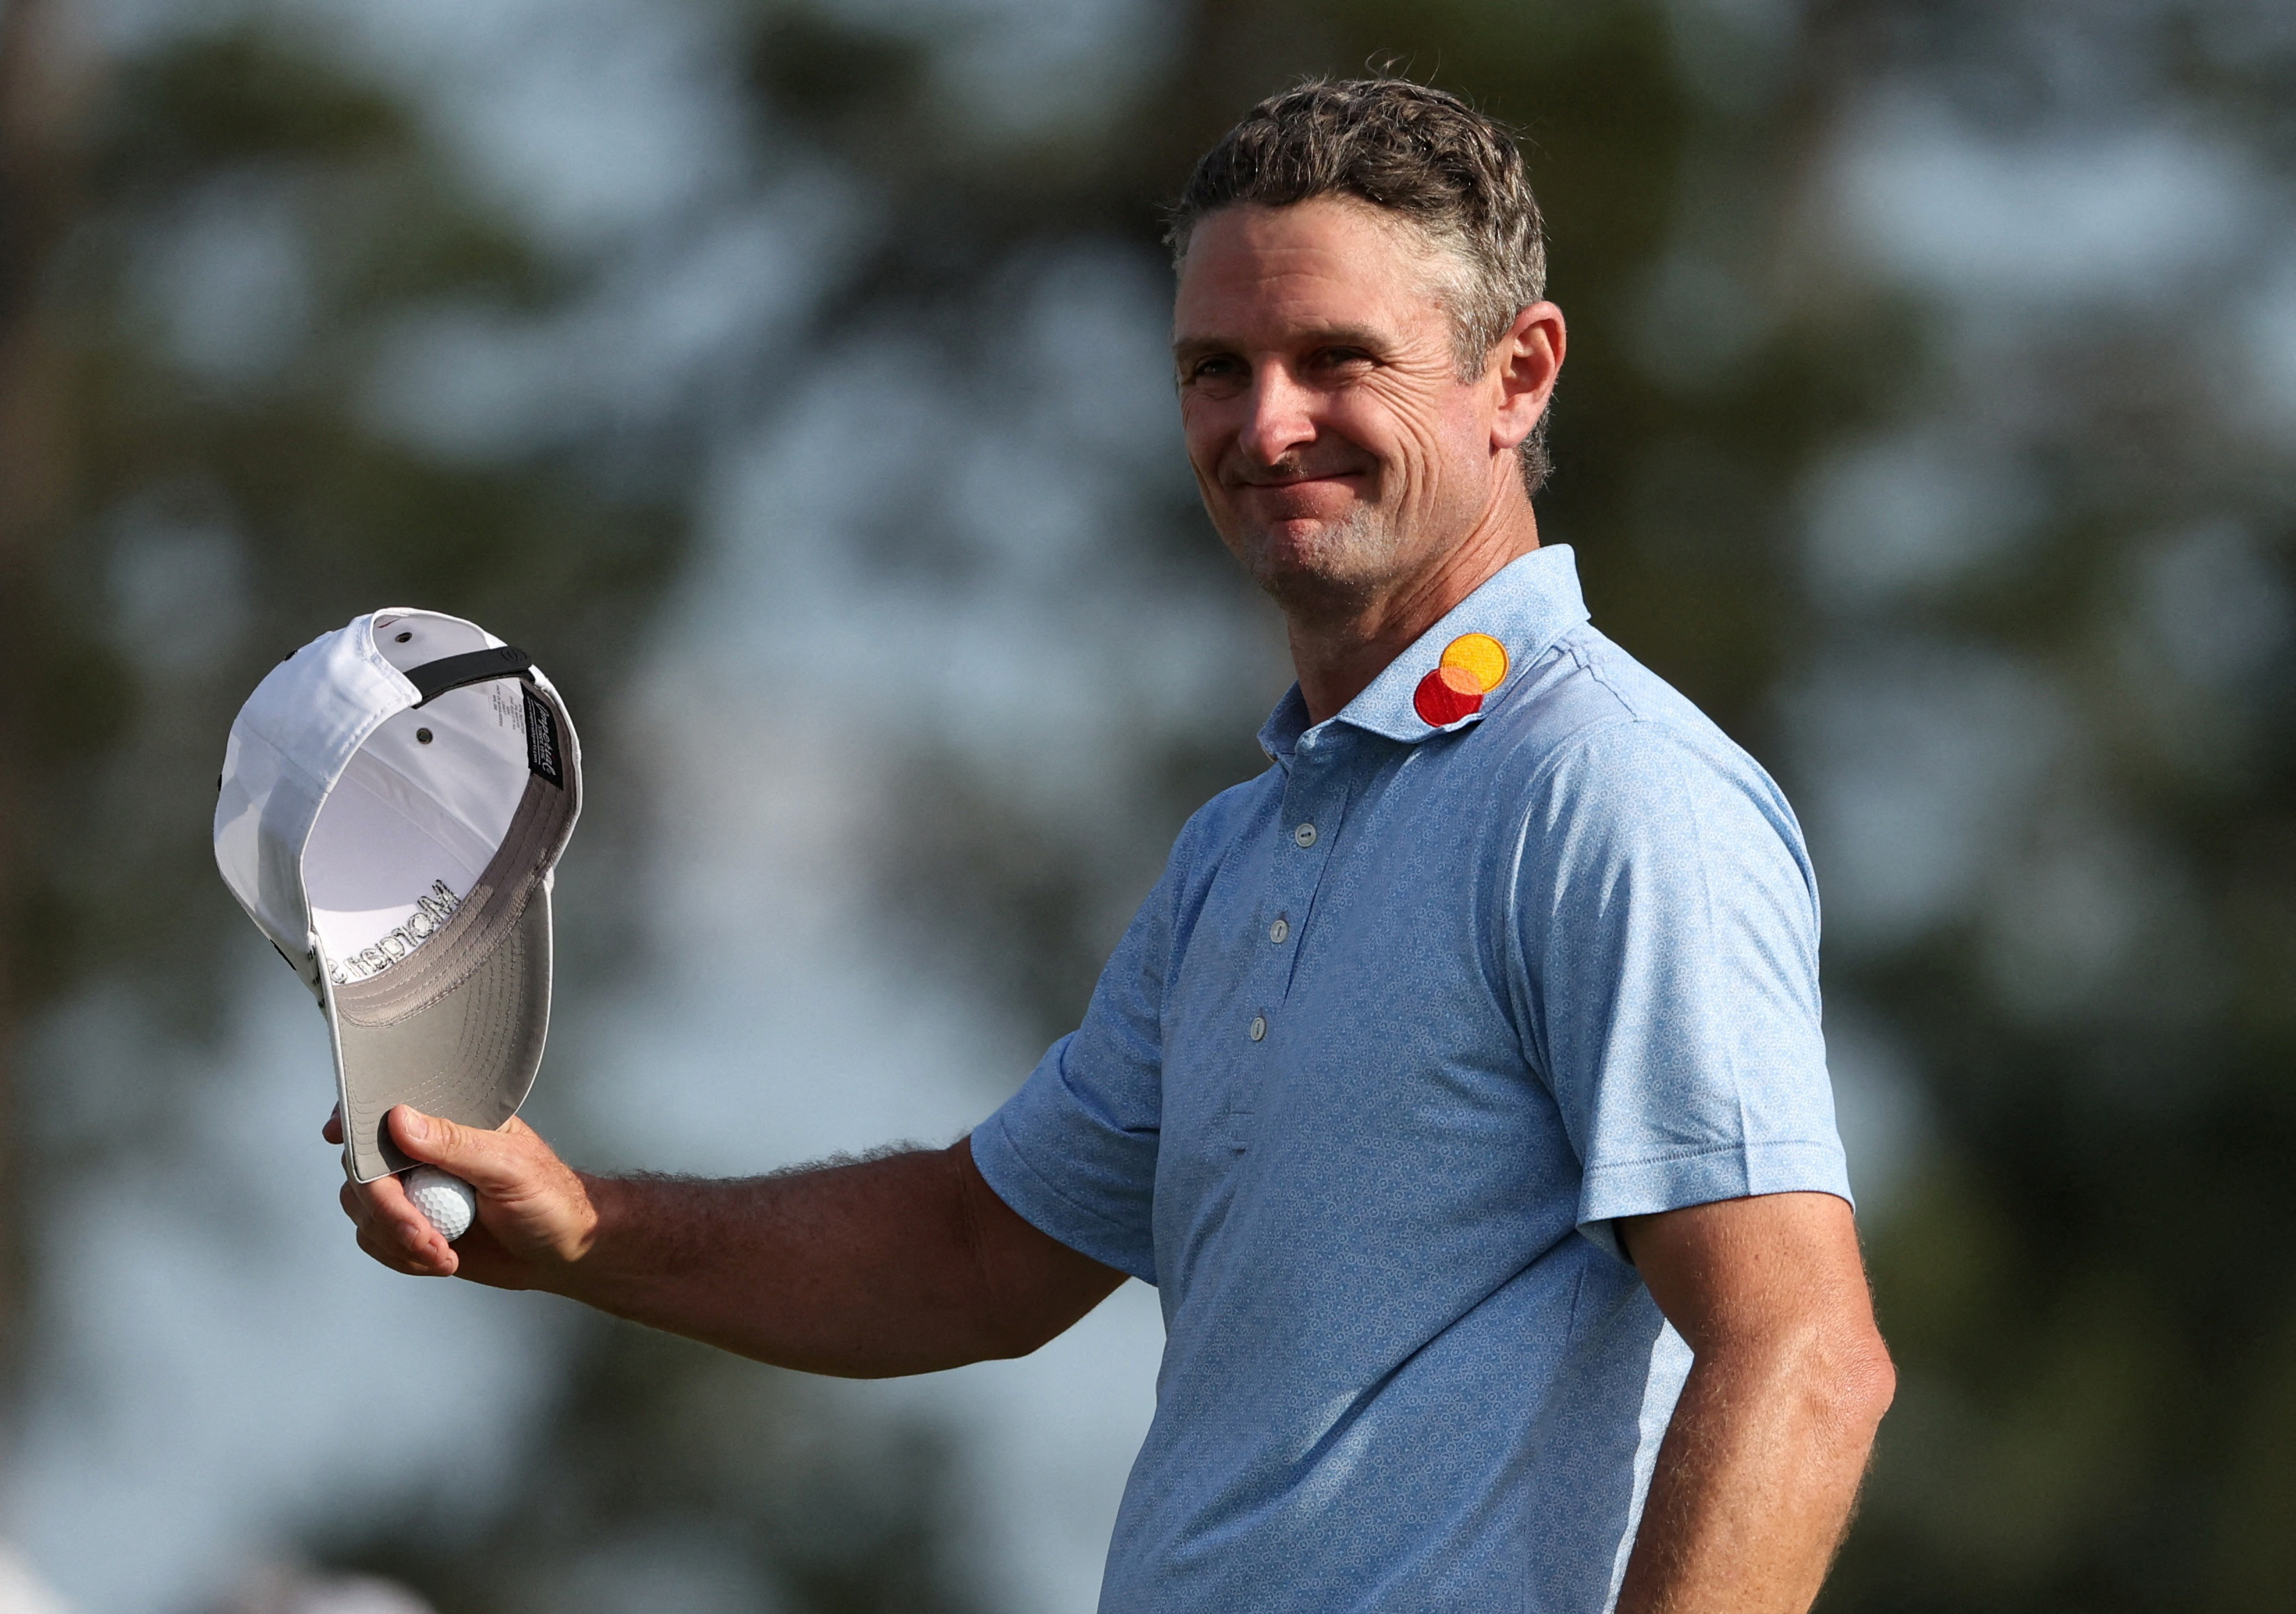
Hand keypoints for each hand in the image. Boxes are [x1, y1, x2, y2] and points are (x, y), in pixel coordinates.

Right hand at [325, 1104, 601, 1286]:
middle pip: (363, 1168)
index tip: (335, 1135)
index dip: (354, 1118)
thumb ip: (454, 1145)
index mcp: (448, 1120)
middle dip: (386, 1210)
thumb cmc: (549, 1197)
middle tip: (423, 1238)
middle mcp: (422, 1151)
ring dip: (395, 1239)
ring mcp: (414, 1189)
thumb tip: (399, 1119)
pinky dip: (400, 1256)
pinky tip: (443, 1261)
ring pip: (362, 1208)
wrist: (563, 1250)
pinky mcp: (412, 1225)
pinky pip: (375, 1239)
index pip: (388, 1108)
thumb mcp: (507, 1166)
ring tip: (444, 1254)